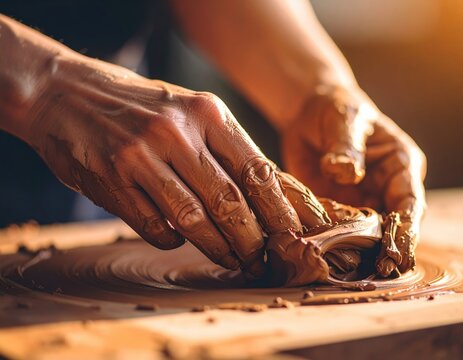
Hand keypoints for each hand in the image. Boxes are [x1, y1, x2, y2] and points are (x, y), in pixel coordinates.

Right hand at [26, 55, 304, 276]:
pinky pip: (154, 226)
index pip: (255, 169)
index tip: (287, 233)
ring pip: (194, 218)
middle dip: (251, 238)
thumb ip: (221, 146)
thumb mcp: (187, 109)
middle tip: (261, 258)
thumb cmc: (138, 106)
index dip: (276, 208)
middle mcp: (176, 132)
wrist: (65, 93)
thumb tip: (261, 190)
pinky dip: (172, 239)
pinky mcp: (112, 180)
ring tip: (232, 260)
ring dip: (218, 247)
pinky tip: (178, 240)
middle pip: (229, 200)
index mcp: (205, 112)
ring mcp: (141, 155)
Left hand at [281, 86, 425, 274]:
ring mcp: (359, 198)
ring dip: (356, 248)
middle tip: (375, 272)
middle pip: (391, 224)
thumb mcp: (343, 120)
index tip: (397, 251)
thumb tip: (345, 173)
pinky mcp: (336, 204)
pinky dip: (331, 238)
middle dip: (384, 248)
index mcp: (399, 164)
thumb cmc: (336, 109)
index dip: (406, 228)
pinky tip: (322, 250)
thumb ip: (346, 147)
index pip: (409, 201)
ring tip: (347, 268)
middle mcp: (383, 186)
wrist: (308, 113)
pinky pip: (336, 226)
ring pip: (364, 231)